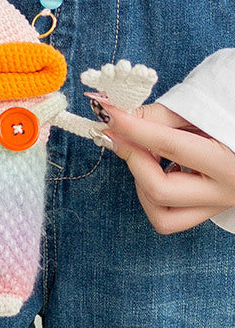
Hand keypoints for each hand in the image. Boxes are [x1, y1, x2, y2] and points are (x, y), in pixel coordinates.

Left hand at [98, 101, 234, 233]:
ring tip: (147, 152)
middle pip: (159, 190)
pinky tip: (159, 167)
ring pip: (160, 214)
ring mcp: (215, 207)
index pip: (168, 145)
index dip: (131, 128)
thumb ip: (156, 116)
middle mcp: (226, 192)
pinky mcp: (204, 213)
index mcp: (229, 162)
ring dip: (141, 181)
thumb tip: (113, 118)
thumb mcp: (196, 111)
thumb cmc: (226, 117)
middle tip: (120, 133)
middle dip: (132, 158)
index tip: (105, 114)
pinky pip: (167, 217)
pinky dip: (152, 193)